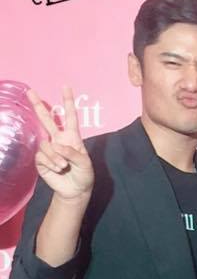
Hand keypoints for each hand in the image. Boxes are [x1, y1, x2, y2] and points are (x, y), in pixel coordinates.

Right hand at [27, 86, 93, 200]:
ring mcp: (49, 149)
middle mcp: (59, 140)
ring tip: (63, 166)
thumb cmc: (84, 175)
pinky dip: (51, 163)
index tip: (66, 87)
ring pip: (46, 145)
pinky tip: (58, 169)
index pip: (70, 117)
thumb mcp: (85, 164)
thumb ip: (73, 153)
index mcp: (72, 137)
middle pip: (47, 120)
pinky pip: (42, 157)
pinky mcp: (41, 160)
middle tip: (30, 92)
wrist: (75, 191)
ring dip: (55, 156)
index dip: (68, 102)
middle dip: (38, 106)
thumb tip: (57, 146)